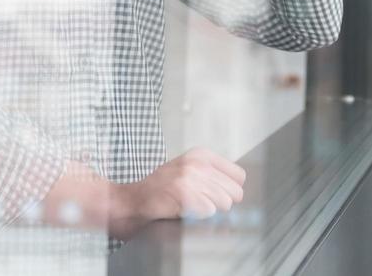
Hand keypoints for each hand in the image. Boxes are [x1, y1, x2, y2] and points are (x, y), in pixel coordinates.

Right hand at [111, 147, 246, 235]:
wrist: (131, 200)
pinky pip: (209, 211)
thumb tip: (239, 190)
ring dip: (210, 210)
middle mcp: (198, 163)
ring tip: (191, 206)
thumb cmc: (160, 188)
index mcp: (202, 154)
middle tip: (201, 203)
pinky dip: (200, 216)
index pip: (239, 176)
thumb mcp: (187, 169)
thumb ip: (212, 175)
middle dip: (222, 202)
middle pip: (235, 192)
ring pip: (224, 203)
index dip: (230, 190)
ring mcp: (191, 178)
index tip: (218, 195)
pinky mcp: (184, 195)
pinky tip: (185, 211)